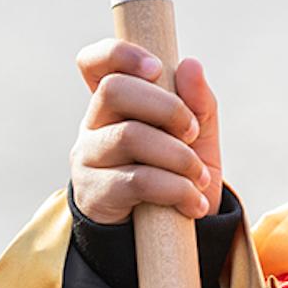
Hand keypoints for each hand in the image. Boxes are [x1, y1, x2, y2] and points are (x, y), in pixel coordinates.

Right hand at [70, 38, 223, 224]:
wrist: (168, 234)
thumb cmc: (177, 173)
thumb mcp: (196, 137)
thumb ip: (198, 102)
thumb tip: (190, 66)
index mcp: (115, 102)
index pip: (96, 63)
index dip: (119, 54)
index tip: (156, 68)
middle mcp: (93, 124)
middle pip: (114, 90)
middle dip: (165, 106)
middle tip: (191, 132)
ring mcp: (89, 158)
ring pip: (130, 136)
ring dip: (178, 155)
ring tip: (199, 177)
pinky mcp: (96, 193)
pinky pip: (138, 180)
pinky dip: (176, 190)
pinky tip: (193, 202)